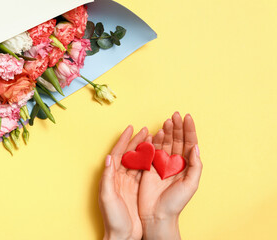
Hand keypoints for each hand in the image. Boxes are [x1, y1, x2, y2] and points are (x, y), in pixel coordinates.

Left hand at [99, 125, 148, 239]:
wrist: (122, 236)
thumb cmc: (113, 218)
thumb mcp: (107, 197)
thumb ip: (107, 177)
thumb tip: (108, 158)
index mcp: (111, 177)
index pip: (117, 153)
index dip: (124, 140)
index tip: (131, 128)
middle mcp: (119, 177)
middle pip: (128, 154)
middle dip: (136, 141)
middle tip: (145, 130)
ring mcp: (129, 183)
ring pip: (138, 161)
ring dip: (144, 149)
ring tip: (152, 138)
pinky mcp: (137, 189)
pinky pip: (144, 171)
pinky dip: (149, 162)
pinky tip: (156, 155)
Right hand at [138, 112, 201, 239]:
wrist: (156, 214)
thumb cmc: (175, 203)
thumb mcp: (191, 185)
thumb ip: (195, 166)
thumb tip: (195, 147)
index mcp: (186, 165)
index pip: (189, 143)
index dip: (188, 130)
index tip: (187, 117)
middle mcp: (174, 162)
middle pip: (176, 140)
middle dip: (176, 126)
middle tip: (175, 114)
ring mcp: (161, 163)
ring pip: (165, 142)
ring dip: (166, 131)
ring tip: (167, 120)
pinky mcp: (149, 165)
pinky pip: (151, 150)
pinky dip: (153, 140)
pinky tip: (156, 132)